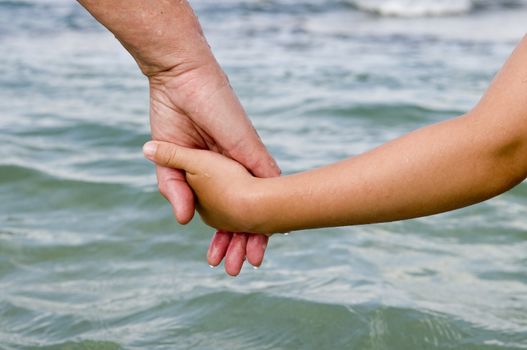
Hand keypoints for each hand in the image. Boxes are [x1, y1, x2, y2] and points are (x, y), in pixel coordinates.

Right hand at [148, 61, 279, 275]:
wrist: (181, 81)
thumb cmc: (172, 117)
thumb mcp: (167, 162)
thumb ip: (175, 190)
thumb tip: (182, 221)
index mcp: (212, 174)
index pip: (222, 212)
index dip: (221, 237)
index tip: (216, 259)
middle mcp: (233, 171)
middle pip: (244, 213)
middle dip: (240, 242)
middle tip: (238, 269)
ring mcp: (246, 162)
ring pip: (261, 203)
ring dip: (259, 231)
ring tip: (254, 259)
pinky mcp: (252, 150)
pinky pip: (270, 179)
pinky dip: (277, 202)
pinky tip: (282, 225)